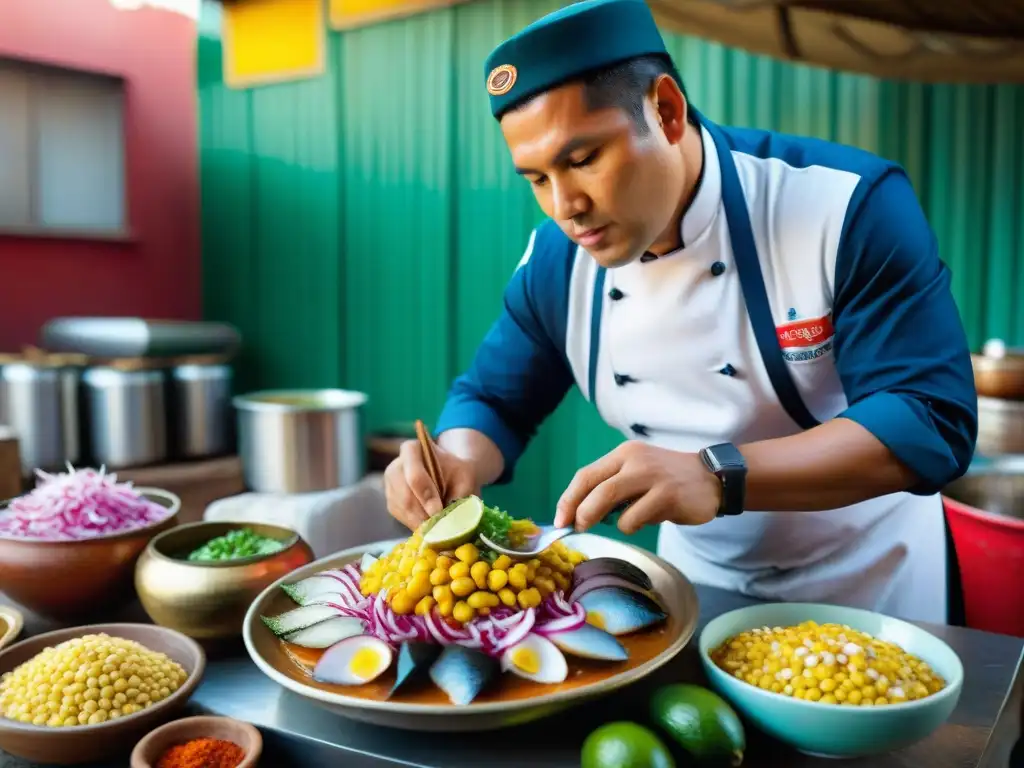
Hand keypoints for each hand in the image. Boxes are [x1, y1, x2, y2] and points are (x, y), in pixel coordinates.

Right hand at [383, 439, 479, 530]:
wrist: (449, 475)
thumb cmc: (457, 473)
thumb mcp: (465, 478)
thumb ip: (459, 494)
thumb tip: (451, 518)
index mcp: (412, 450)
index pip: (414, 476)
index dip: (426, 495)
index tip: (438, 510)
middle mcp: (396, 466)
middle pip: (406, 495)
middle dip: (424, 513)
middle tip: (440, 525)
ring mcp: (390, 485)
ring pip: (402, 509)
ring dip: (421, 521)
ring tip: (438, 526)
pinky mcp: (391, 502)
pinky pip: (401, 517)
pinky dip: (416, 524)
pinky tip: (430, 525)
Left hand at [554, 441, 721, 533]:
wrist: (713, 478)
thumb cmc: (668, 480)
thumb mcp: (638, 473)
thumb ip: (613, 487)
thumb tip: (580, 514)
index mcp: (624, 454)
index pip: (586, 474)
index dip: (569, 498)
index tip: (560, 519)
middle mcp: (635, 460)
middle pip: (594, 487)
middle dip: (579, 511)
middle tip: (576, 528)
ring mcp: (652, 476)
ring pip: (610, 500)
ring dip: (605, 520)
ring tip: (622, 523)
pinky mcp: (667, 494)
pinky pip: (635, 517)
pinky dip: (633, 525)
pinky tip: (651, 519)